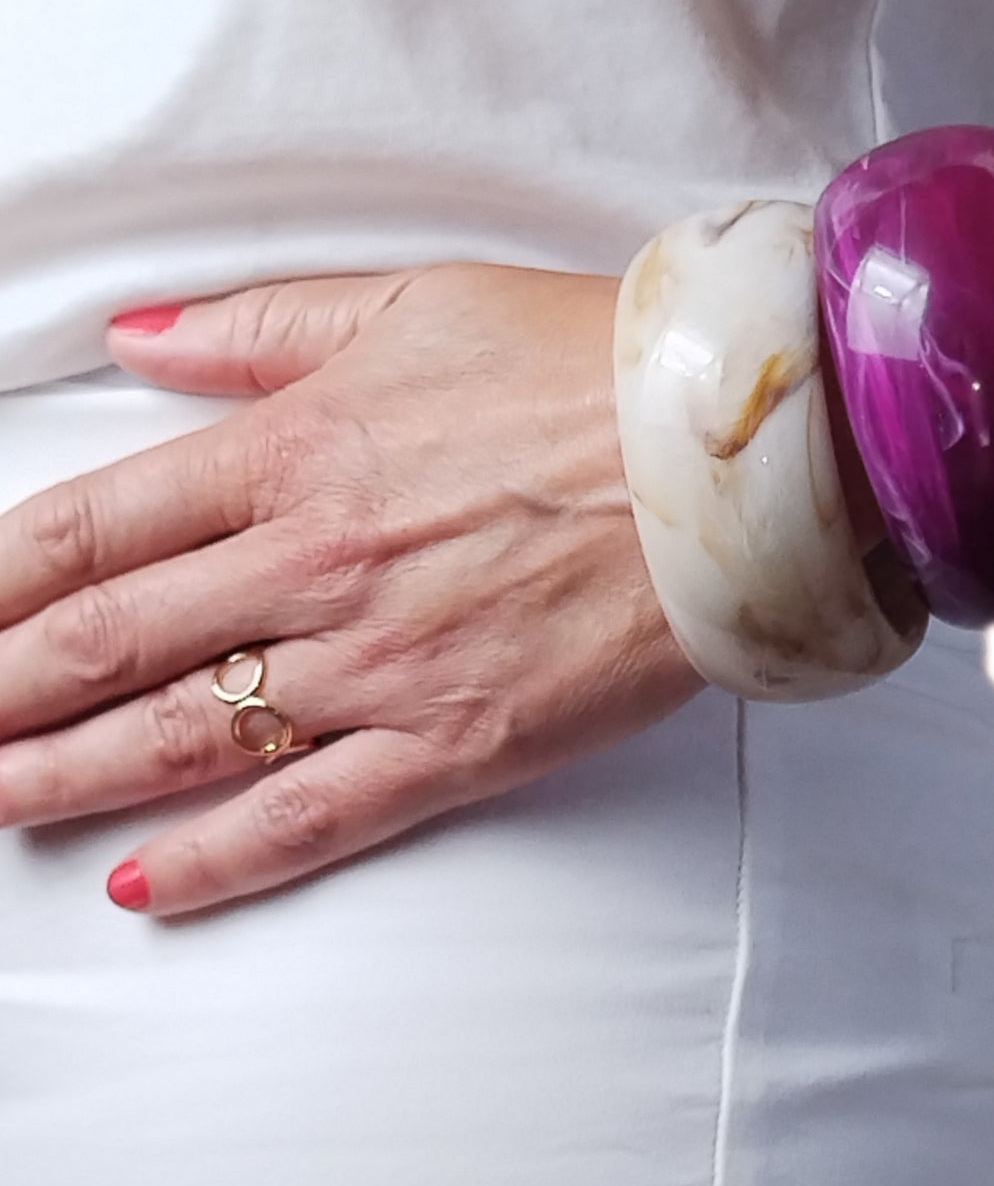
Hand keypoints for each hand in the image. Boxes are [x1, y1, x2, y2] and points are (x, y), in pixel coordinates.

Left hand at [0, 264, 700, 914]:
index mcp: (292, 451)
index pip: (88, 530)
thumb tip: (135, 340)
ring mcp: (380, 665)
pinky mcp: (457, 742)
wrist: (735, 457)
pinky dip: (219, 858)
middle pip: (105, 645)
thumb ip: (258, 328)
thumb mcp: (410, 305)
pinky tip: (144, 881)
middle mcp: (313, 565)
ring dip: (59, 778)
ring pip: (179, 739)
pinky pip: (311, 817)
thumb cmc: (581, 368)